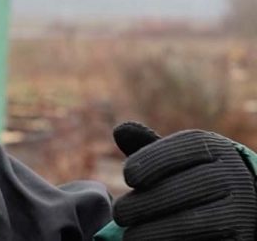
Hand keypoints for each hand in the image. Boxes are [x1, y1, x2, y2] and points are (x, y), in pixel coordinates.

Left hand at [113, 121, 256, 240]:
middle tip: (119, 214)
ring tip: (129, 237)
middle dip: (148, 201)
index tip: (128, 176)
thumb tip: (120, 130)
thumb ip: (149, 148)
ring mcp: (241, 210)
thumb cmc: (194, 178)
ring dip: (157, 231)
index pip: (188, 146)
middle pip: (189, 186)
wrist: (241, 206)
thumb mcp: (177, 159)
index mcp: (216, 149)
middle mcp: (233, 176)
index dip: (154, 160)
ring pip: (196, 222)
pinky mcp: (240, 238)